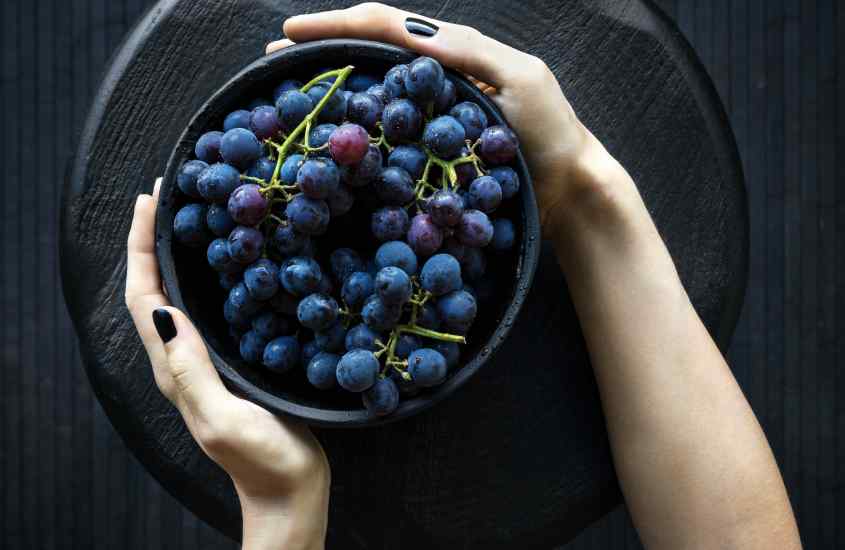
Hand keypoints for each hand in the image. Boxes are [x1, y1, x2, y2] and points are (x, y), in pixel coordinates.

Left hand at [125, 180, 328, 549]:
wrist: (288, 490)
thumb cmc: (261, 459)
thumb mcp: (222, 418)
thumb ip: (190, 370)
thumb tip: (162, 308)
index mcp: (173, 368)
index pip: (142, 296)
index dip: (140, 247)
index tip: (150, 201)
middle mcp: (181, 359)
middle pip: (152, 288)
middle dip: (151, 240)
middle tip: (168, 194)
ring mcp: (205, 361)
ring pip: (177, 296)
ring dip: (174, 254)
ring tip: (192, 215)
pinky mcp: (230, 362)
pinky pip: (207, 309)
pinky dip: (205, 278)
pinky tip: (229, 262)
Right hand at [267, 2, 629, 238]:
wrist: (569, 187)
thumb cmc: (551, 134)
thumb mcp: (520, 80)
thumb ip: (472, 56)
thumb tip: (415, 38)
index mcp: (455, 52)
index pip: (386, 27)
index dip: (337, 26)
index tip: (291, 34)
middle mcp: (437, 76)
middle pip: (369, 50)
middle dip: (321, 48)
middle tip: (273, 59)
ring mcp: (433, 112)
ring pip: (374, 88)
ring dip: (330, 84)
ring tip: (289, 90)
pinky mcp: (434, 146)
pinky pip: (388, 130)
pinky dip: (356, 125)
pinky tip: (333, 134)